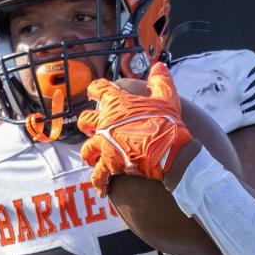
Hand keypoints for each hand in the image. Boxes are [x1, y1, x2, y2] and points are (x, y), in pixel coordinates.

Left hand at [76, 62, 195, 192]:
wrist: (169, 151)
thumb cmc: (167, 123)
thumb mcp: (167, 97)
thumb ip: (160, 80)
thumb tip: (159, 66)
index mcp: (116, 103)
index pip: (97, 89)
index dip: (95, 88)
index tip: (94, 91)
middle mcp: (105, 123)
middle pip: (84, 120)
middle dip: (87, 124)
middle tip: (93, 128)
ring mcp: (105, 144)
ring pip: (86, 149)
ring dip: (89, 153)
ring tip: (94, 157)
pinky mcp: (109, 164)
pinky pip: (98, 175)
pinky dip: (99, 182)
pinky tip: (102, 188)